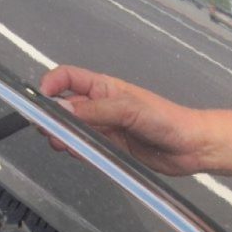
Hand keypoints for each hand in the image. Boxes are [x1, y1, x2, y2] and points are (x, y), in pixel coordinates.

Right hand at [40, 65, 211, 175]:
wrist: (191, 147)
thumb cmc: (165, 120)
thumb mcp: (128, 110)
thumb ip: (94, 110)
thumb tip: (60, 109)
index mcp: (104, 88)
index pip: (67, 78)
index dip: (50, 85)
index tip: (40, 102)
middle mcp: (100, 106)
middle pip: (64, 107)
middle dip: (52, 117)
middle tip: (48, 132)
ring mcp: (104, 128)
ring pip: (72, 129)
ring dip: (62, 136)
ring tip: (61, 145)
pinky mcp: (110, 148)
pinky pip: (85, 147)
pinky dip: (76, 150)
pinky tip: (75, 153)